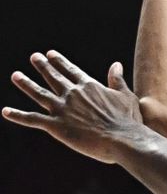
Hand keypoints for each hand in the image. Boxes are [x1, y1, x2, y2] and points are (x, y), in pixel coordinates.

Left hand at [3, 52, 143, 164]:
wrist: (122, 139)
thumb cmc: (128, 120)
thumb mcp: (125, 96)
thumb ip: (117, 80)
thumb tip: (116, 64)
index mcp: (89, 86)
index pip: (71, 71)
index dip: (60, 62)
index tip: (51, 54)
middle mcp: (72, 94)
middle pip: (53, 77)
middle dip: (42, 66)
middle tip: (34, 57)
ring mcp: (62, 109)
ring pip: (39, 94)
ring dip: (26, 84)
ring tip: (16, 75)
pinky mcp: (55, 126)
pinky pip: (32, 119)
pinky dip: (17, 116)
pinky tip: (5, 111)